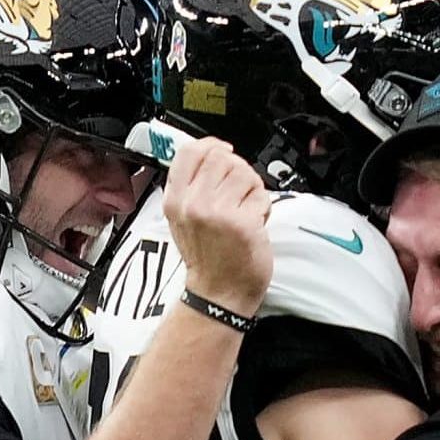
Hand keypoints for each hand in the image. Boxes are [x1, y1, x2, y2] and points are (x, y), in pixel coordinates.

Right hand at [162, 137, 273, 317]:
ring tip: (246, 209)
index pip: (190, 152)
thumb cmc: (207, 258)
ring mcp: (218, 213)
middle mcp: (194, 204)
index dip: (212, 146)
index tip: (223, 151)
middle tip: (239, 192)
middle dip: (237, 170)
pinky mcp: (243, 222)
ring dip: (252, 188)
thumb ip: (191, 186)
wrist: (218, 293)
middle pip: (222, 157)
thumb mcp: (183, 219)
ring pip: (244, 172)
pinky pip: (261, 196)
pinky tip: (254, 223)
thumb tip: (210, 153)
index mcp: (176, 200)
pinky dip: (263, 207)